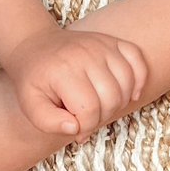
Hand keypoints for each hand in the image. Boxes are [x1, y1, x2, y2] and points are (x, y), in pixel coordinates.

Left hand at [5, 27, 145, 138]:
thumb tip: (75, 129)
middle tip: (87, 119)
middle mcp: (86, 55)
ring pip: (127, 82)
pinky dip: (139, 79)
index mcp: (63, 71)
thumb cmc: (34, 80)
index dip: (85, 127)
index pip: (89, 110)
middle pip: (112, 97)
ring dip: (119, 102)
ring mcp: (102, 45)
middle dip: (101, 117)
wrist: (36, 46)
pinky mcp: (112, 41)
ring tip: (102, 107)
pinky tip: (130, 94)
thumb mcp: (30, 105)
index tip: (75, 129)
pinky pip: (137, 59)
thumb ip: (49, 122)